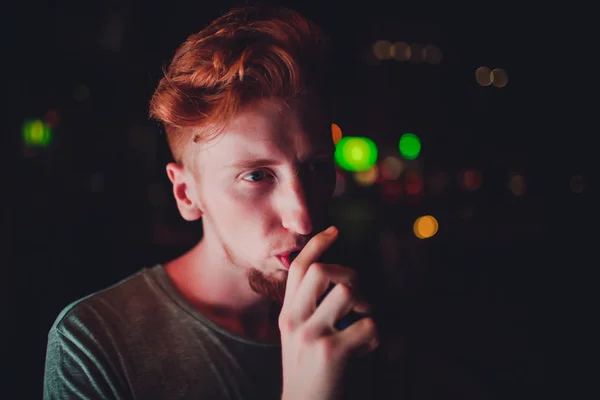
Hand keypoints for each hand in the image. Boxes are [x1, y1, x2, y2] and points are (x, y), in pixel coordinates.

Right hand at [279, 226, 378, 399]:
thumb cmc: (307, 371)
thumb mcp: (298, 336)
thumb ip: (308, 308)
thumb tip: (337, 280)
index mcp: (287, 314)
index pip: (298, 268)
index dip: (317, 244)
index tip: (335, 230)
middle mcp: (294, 320)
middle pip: (322, 271)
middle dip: (350, 275)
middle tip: (358, 298)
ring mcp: (311, 335)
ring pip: (346, 292)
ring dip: (365, 304)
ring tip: (363, 321)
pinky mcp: (330, 352)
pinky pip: (367, 326)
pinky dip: (375, 336)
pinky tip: (366, 350)